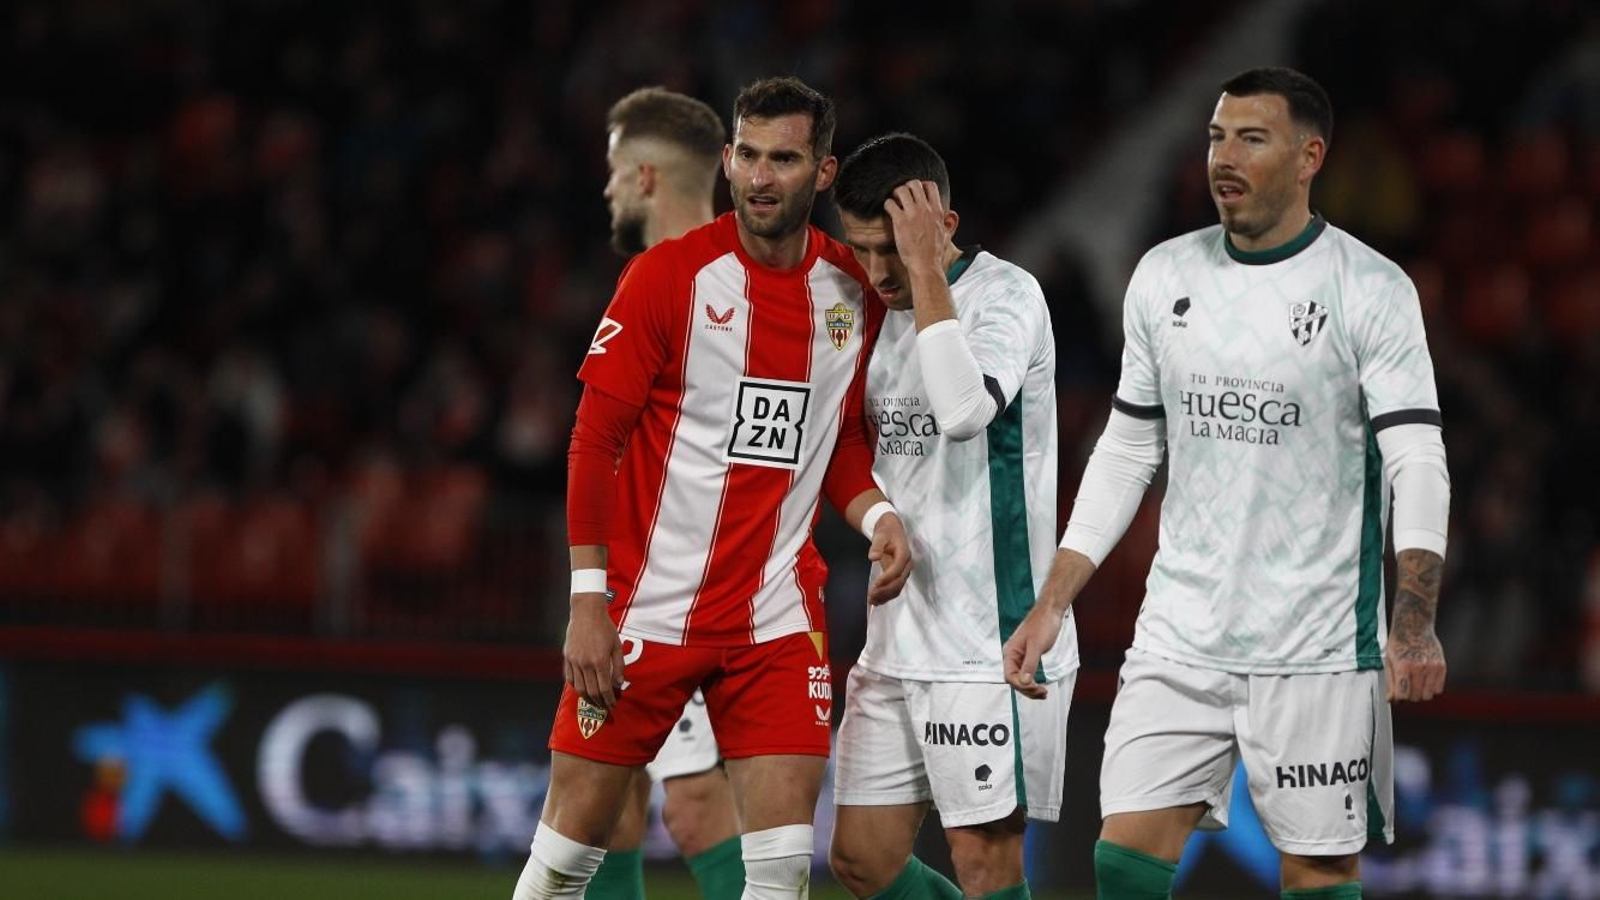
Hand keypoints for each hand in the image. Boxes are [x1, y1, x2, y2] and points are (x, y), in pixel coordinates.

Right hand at [564, 593, 625, 708]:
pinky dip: (575, 687)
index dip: (609, 700)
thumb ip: (618, 666)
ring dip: (587, 698)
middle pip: (591, 691)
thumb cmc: (605, 627)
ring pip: (579, 687)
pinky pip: (569, 678)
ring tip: (594, 702)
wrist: (586, 613)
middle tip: (605, 707)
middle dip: (599, 702)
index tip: (613, 705)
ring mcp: (574, 661)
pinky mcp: (567, 657)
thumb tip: (618, 683)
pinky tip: (582, 689)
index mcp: (599, 661)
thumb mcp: (617, 646)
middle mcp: (585, 663)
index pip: (604, 688)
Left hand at [866, 513, 912, 604]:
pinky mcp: (898, 576)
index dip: (887, 578)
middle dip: (885, 591)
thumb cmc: (886, 532)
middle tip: (871, 596)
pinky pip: (895, 588)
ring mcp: (903, 571)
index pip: (897, 569)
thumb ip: (877, 545)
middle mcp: (906, 565)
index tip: (875, 584)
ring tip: (872, 601)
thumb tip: (873, 557)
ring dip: (885, 596)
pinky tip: (877, 601)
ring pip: (897, 588)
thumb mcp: (880, 534)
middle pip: (899, 582)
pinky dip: (887, 596)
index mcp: (904, 554)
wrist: (892, 530)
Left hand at [883, 180, 948, 278]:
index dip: (922, 186)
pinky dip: (887, 204)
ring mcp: (913, 214)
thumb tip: (949, 216)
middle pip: (915, 184)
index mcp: (937, 211)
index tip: (916, 193)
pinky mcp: (900, 221)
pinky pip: (890, 203)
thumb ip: (946, 222)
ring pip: (901, 190)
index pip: (931, 186)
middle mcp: (926, 209)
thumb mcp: (945, 234)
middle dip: (907, 187)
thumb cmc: (934, 253)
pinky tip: (888, 211)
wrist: (925, 265)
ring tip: (895, 202)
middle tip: (903, 196)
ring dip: (896, 193)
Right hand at [1003, 603, 1062, 698]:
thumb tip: (1024, 682)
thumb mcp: (1037, 646)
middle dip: (1027, 689)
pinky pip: (1026, 673)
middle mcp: (1012, 655)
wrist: (1050, 612)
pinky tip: (1040, 686)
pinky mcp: (1027, 656)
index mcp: (1010, 652)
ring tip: (1043, 693)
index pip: (1010, 676)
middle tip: (1043, 693)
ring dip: (1030, 688)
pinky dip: (1033, 682)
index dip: (1022, 685)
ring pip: (1020, 678)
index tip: (1036, 688)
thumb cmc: (1043, 624)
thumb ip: (1029, 664)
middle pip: (1014, 680)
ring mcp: (1019, 656)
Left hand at [1385, 626, 1446, 701]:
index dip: (1399, 698)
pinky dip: (1431, 688)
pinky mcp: (1441, 667)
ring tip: (1415, 683)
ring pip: (1428, 695)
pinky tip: (1425, 680)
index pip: (1403, 695)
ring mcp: (1432, 667)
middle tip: (1406, 687)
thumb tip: (1391, 700)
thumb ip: (1391, 682)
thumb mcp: (1389, 660)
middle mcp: (1419, 667)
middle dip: (1409, 696)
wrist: (1414, 626)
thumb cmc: (1399, 643)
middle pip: (1416, 697)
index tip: (1397, 696)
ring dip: (1421, 693)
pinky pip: (1438, 689)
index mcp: (1403, 666)